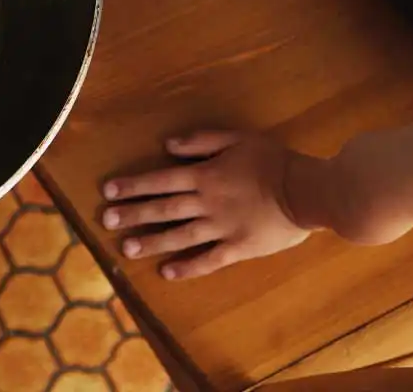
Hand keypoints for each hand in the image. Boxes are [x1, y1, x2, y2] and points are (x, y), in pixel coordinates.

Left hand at [101, 131, 310, 279]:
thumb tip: (168, 146)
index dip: (134, 185)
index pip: (160, 180)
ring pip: (180, 236)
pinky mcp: (238, 249)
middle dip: (133, 214)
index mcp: (205, 175)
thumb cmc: (272, 160)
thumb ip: (201, 141)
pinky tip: (168, 273)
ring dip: (152, 242)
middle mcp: (207, 203)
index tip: (109, 191)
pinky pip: (209, 260)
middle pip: (163, 208)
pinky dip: (188, 267)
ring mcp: (222, 228)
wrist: (306, 191)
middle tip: (107, 221)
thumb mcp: (236, 139)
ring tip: (127, 249)